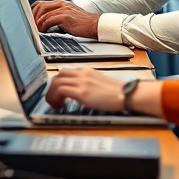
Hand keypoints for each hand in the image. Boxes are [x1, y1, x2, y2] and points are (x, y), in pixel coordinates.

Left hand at [31, 0, 100, 38]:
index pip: (41, 3)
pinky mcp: (66, 16)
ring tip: (36, 29)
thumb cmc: (82, 23)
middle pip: (41, 6)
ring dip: (38, 22)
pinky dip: (44, 25)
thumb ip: (57, 15)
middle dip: (33, 16)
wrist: (95, 25)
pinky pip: (50, 19)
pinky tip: (43, 30)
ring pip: (44, 12)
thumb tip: (44, 22)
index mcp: (61, 3)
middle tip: (31, 25)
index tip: (30, 20)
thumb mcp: (68, 16)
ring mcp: (64, 9)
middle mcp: (61, 4)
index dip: (34, 11)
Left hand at [47, 69, 164, 117]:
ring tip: (55, 104)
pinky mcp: (82, 91)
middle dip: (52, 87)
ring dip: (52, 94)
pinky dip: (56, 98)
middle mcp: (82, 74)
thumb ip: (88, 85)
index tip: (58, 93)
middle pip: (59, 75)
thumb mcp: (100, 84)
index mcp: (87, 71)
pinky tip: (60, 106)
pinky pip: (61, 90)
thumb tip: (79, 93)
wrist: (126, 94)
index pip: (66, 72)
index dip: (59, 82)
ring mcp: (82, 82)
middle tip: (54, 99)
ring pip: (56, 82)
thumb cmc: (118, 93)